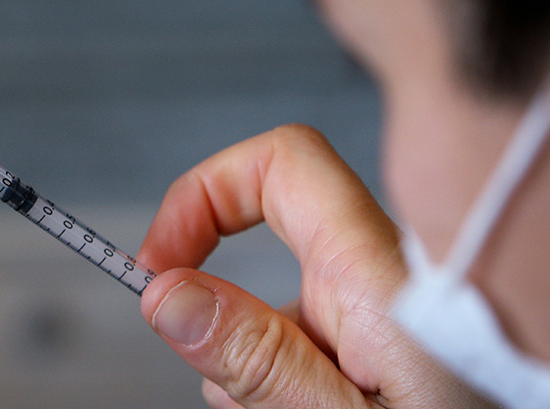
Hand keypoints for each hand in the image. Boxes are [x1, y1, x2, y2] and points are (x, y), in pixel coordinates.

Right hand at [137, 125, 494, 408]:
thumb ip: (259, 362)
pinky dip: (286, 386)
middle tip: (222, 380)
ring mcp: (388, 318)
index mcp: (380, 278)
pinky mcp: (389, 351)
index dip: (204, 191)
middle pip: (265, 250)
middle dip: (223, 313)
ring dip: (255, 367)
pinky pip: (311, 348)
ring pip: (281, 312)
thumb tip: (167, 294)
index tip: (161, 264)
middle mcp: (387, 283)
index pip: (282, 162)